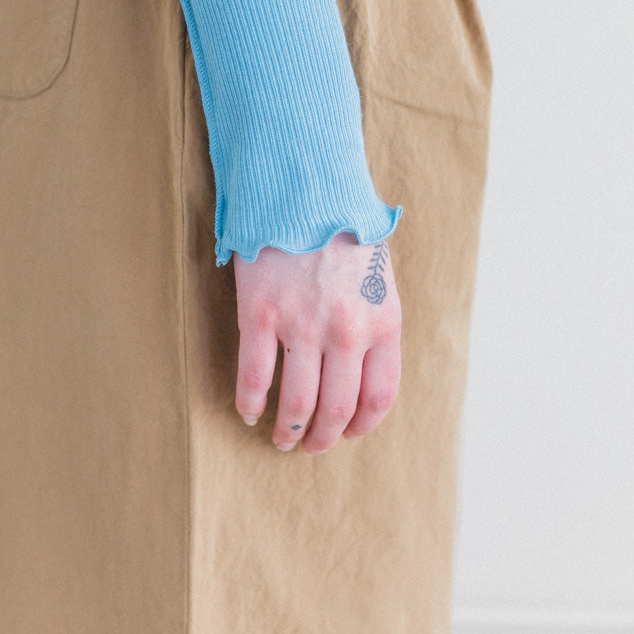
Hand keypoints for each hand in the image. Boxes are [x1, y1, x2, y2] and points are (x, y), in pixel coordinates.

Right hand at [232, 231, 401, 454]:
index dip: (361, 426)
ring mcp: (302, 324)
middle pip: (337, 409)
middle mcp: (346, 331)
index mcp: (383, 322)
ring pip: (297, 403)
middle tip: (310, 446)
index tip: (346, 432)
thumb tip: (363, 371)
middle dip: (323, 438)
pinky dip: (250, 403)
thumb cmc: (342, 228)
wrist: (303, 186)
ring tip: (282, 439)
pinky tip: (249, 411)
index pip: (378, 397)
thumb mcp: (380, 276)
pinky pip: (254, 377)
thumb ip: (376, 323)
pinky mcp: (260, 313)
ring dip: (289, 432)